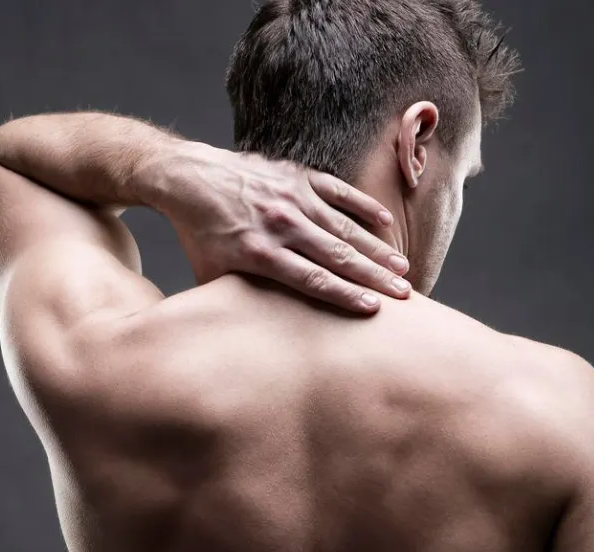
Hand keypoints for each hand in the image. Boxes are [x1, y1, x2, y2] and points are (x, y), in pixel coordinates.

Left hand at [159, 143, 411, 312]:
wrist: (189, 179)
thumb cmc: (202, 234)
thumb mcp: (213, 274)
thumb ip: (240, 298)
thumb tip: (255, 333)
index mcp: (260, 253)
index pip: (312, 279)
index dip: (345, 295)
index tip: (375, 308)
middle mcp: (281, 225)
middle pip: (336, 256)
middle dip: (373, 277)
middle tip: (404, 293)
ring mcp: (292, 198)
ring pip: (343, 227)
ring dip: (375, 248)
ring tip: (401, 267)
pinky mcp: (297, 176)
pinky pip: (337, 191)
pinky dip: (362, 206)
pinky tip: (385, 222)